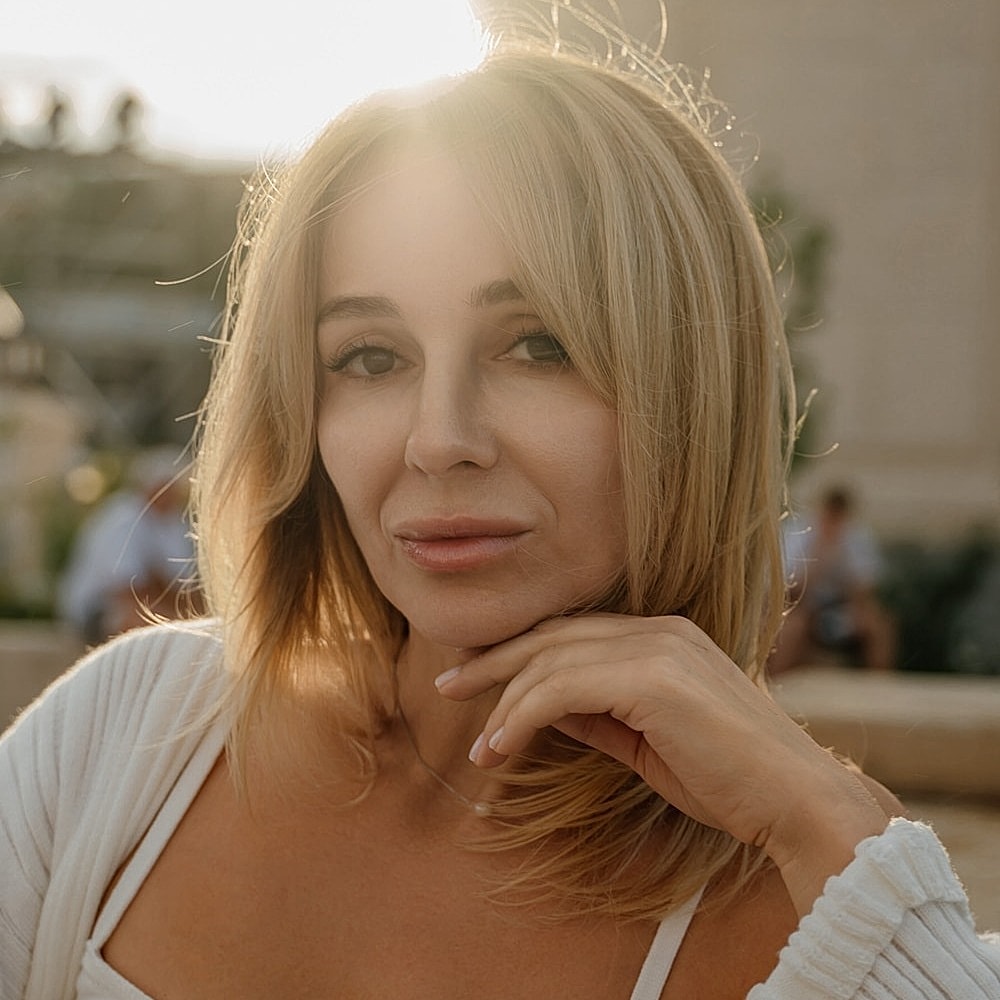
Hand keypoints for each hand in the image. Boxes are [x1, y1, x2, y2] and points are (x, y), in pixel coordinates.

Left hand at [436, 614, 890, 915]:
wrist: (794, 800)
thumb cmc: (726, 777)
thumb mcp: (645, 741)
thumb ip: (596, 716)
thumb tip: (540, 709)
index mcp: (663, 636)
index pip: (573, 633)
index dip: (520, 652)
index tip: (478, 676)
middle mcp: (658, 629)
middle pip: (554, 635)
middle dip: (495, 662)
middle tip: (449, 685)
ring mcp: (657, 648)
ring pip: (552, 660)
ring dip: (504, 700)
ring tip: (479, 745)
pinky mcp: (652, 678)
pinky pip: (563, 688)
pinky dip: (523, 715)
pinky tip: (501, 745)